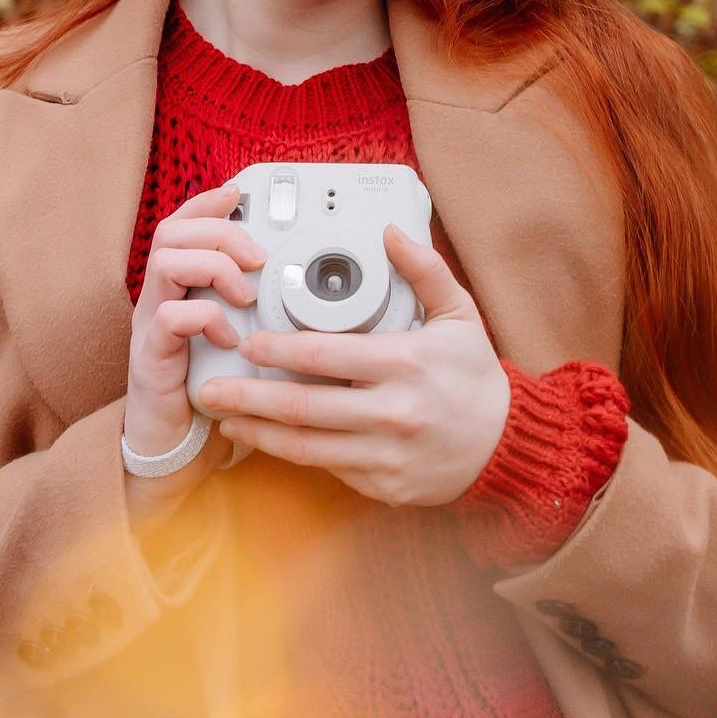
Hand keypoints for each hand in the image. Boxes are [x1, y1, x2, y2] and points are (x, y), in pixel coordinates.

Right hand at [126, 181, 266, 470]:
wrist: (173, 446)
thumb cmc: (209, 388)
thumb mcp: (235, 335)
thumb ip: (251, 305)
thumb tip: (296, 280)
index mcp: (177, 287)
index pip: (182, 225)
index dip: (207, 203)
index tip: (238, 192)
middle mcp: (158, 298)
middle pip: (171, 233)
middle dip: (218, 231)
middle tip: (257, 256)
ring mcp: (150, 326)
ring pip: (165, 263)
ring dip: (213, 267)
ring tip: (244, 293)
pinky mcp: (151, 358)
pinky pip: (169, 317)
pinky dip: (204, 317)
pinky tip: (228, 336)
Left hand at [191, 224, 510, 507]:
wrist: (507, 444)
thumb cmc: (476, 377)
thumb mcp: (459, 315)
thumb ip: (424, 271)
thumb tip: (390, 232)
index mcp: (405, 363)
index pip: (326, 356)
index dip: (278, 350)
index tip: (248, 342)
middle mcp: (392, 411)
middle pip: (303, 406)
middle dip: (248, 397)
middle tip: (210, 388)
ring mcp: (386, 454)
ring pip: (306, 446)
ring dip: (259, 432)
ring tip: (225, 417)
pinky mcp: (383, 485)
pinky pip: (328, 468)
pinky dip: (293, 454)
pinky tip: (267, 440)